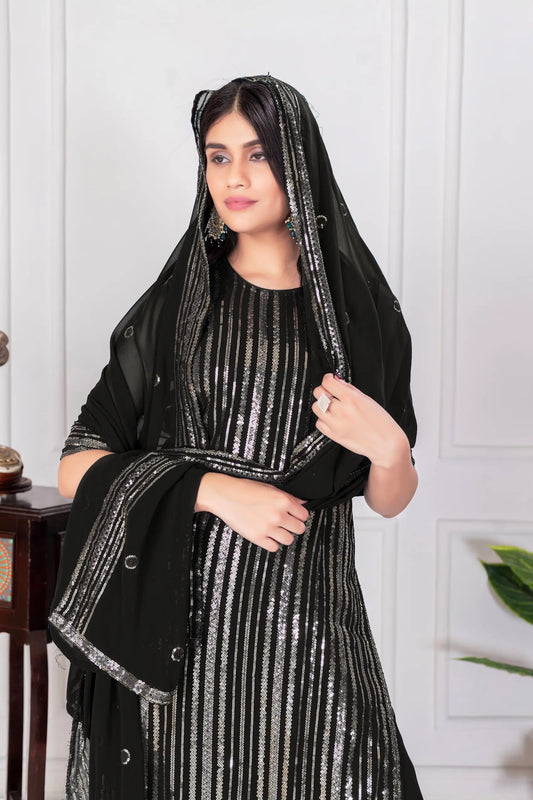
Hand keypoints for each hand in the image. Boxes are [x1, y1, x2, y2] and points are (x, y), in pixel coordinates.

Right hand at [194, 473, 308, 551]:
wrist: (224, 495)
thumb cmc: (245, 489)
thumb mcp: (269, 488)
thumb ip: (288, 497)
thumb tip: (302, 503)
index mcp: (283, 500)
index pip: (304, 515)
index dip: (299, 516)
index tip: (293, 516)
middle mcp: (278, 515)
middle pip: (299, 529)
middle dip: (293, 526)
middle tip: (284, 523)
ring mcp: (268, 527)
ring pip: (289, 540)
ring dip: (283, 535)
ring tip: (275, 529)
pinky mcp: (257, 537)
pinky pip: (274, 547)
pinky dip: (271, 543)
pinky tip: (266, 535)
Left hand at [311, 373, 407, 467]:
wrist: (385, 443)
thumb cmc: (381, 422)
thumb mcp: (367, 400)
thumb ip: (350, 389)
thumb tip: (337, 381)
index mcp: (351, 399)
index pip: (327, 382)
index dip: (328, 379)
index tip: (330, 380)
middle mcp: (341, 410)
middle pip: (319, 393)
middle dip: (324, 391)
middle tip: (331, 394)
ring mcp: (336, 424)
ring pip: (316, 407)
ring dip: (322, 405)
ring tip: (332, 408)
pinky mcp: (333, 435)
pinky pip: (319, 423)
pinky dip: (323, 420)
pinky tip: (332, 419)